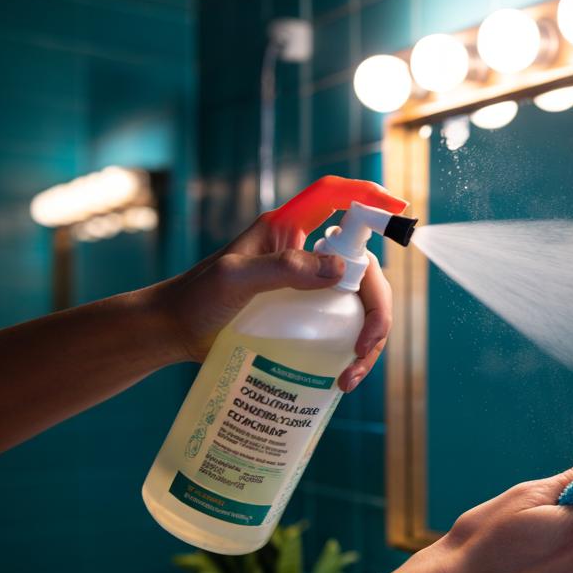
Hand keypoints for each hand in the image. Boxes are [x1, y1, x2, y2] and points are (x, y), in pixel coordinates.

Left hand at [153, 176, 406, 390]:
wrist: (173, 334)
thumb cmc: (195, 299)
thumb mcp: (235, 278)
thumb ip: (284, 268)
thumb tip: (343, 269)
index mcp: (289, 229)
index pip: (337, 198)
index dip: (370, 196)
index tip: (399, 209)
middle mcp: (305, 254)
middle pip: (365, 267)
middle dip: (377, 307)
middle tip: (366, 345)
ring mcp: (308, 288)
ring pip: (361, 303)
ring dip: (370, 339)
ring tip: (350, 375)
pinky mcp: (306, 319)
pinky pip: (345, 329)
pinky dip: (353, 354)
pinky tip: (343, 377)